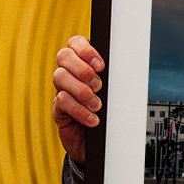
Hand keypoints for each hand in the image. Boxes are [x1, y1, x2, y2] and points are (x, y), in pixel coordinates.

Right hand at [52, 36, 103, 162]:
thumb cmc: (109, 111)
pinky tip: (92, 119)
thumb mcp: (114, 91)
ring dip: (82, 91)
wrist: (100, 141)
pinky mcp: (58, 109)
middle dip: (83, 69)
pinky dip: (79, 110)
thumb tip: (125, 66)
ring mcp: (61, 89)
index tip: (101, 65)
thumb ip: (114, 77)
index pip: (76, 42)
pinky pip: (62, 101)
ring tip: (97, 105)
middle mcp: (69, 73)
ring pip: (60, 77)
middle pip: (64, 56)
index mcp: (83, 62)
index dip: (85, 50)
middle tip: (99, 86)